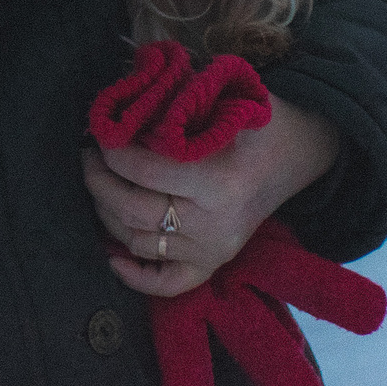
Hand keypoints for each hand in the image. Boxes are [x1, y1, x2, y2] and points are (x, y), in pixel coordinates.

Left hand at [80, 92, 341, 296]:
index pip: (143, 171)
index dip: (111, 151)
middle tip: (88, 155)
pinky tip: (111, 254)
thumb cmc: (254, 121)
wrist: (298, 153)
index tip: (98, 132)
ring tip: (99, 182)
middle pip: (133, 211)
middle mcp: (213, 226)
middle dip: (98, 180)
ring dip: (106, 213)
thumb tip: (118, 111)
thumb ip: (170, 108)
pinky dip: (136, 276)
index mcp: (217, 183)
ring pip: (138, 242)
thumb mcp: (219, 101)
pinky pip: (168, 284)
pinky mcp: (213, 264)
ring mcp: (213, 251)